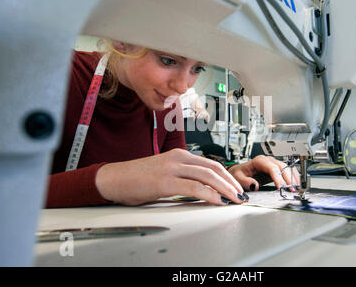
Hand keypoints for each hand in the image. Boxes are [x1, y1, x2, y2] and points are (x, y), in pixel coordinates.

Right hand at [95, 148, 246, 205]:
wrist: (114, 179)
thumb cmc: (138, 178)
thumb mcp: (165, 172)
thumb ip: (183, 175)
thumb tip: (203, 187)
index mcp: (180, 154)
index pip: (210, 163)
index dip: (227, 176)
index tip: (235, 187)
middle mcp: (178, 157)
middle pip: (213, 168)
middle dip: (231, 182)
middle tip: (241, 194)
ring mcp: (172, 168)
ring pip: (207, 176)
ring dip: (226, 189)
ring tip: (235, 199)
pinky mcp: (165, 181)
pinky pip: (194, 187)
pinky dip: (210, 194)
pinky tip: (218, 201)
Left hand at [227, 155, 300, 190]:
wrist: (240, 173)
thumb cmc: (239, 174)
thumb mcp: (238, 178)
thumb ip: (246, 182)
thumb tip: (255, 185)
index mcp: (259, 161)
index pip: (272, 168)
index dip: (278, 177)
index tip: (281, 187)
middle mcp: (268, 161)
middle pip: (282, 167)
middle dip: (288, 178)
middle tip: (292, 189)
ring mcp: (274, 164)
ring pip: (287, 169)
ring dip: (293, 178)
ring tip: (296, 188)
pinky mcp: (277, 170)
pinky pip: (288, 172)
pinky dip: (293, 178)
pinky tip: (296, 185)